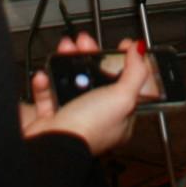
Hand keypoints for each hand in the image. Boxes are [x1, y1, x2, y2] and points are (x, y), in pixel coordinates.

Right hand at [19, 33, 154, 156]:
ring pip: (71, 81)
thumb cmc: (89, 129)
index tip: (121, 46)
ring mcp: (72, 116)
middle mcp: (96, 118)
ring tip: (65, 49)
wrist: (53, 144)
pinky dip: (45, 82)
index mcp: (120, 118)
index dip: (125, 64)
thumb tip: (140, 52)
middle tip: (85, 42)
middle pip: (97, 78)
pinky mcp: (50, 116)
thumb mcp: (123, 97)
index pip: (128, 85)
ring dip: (66, 62)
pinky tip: (46, 75)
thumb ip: (136, 73)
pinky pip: (47, 92)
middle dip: (90, 56)